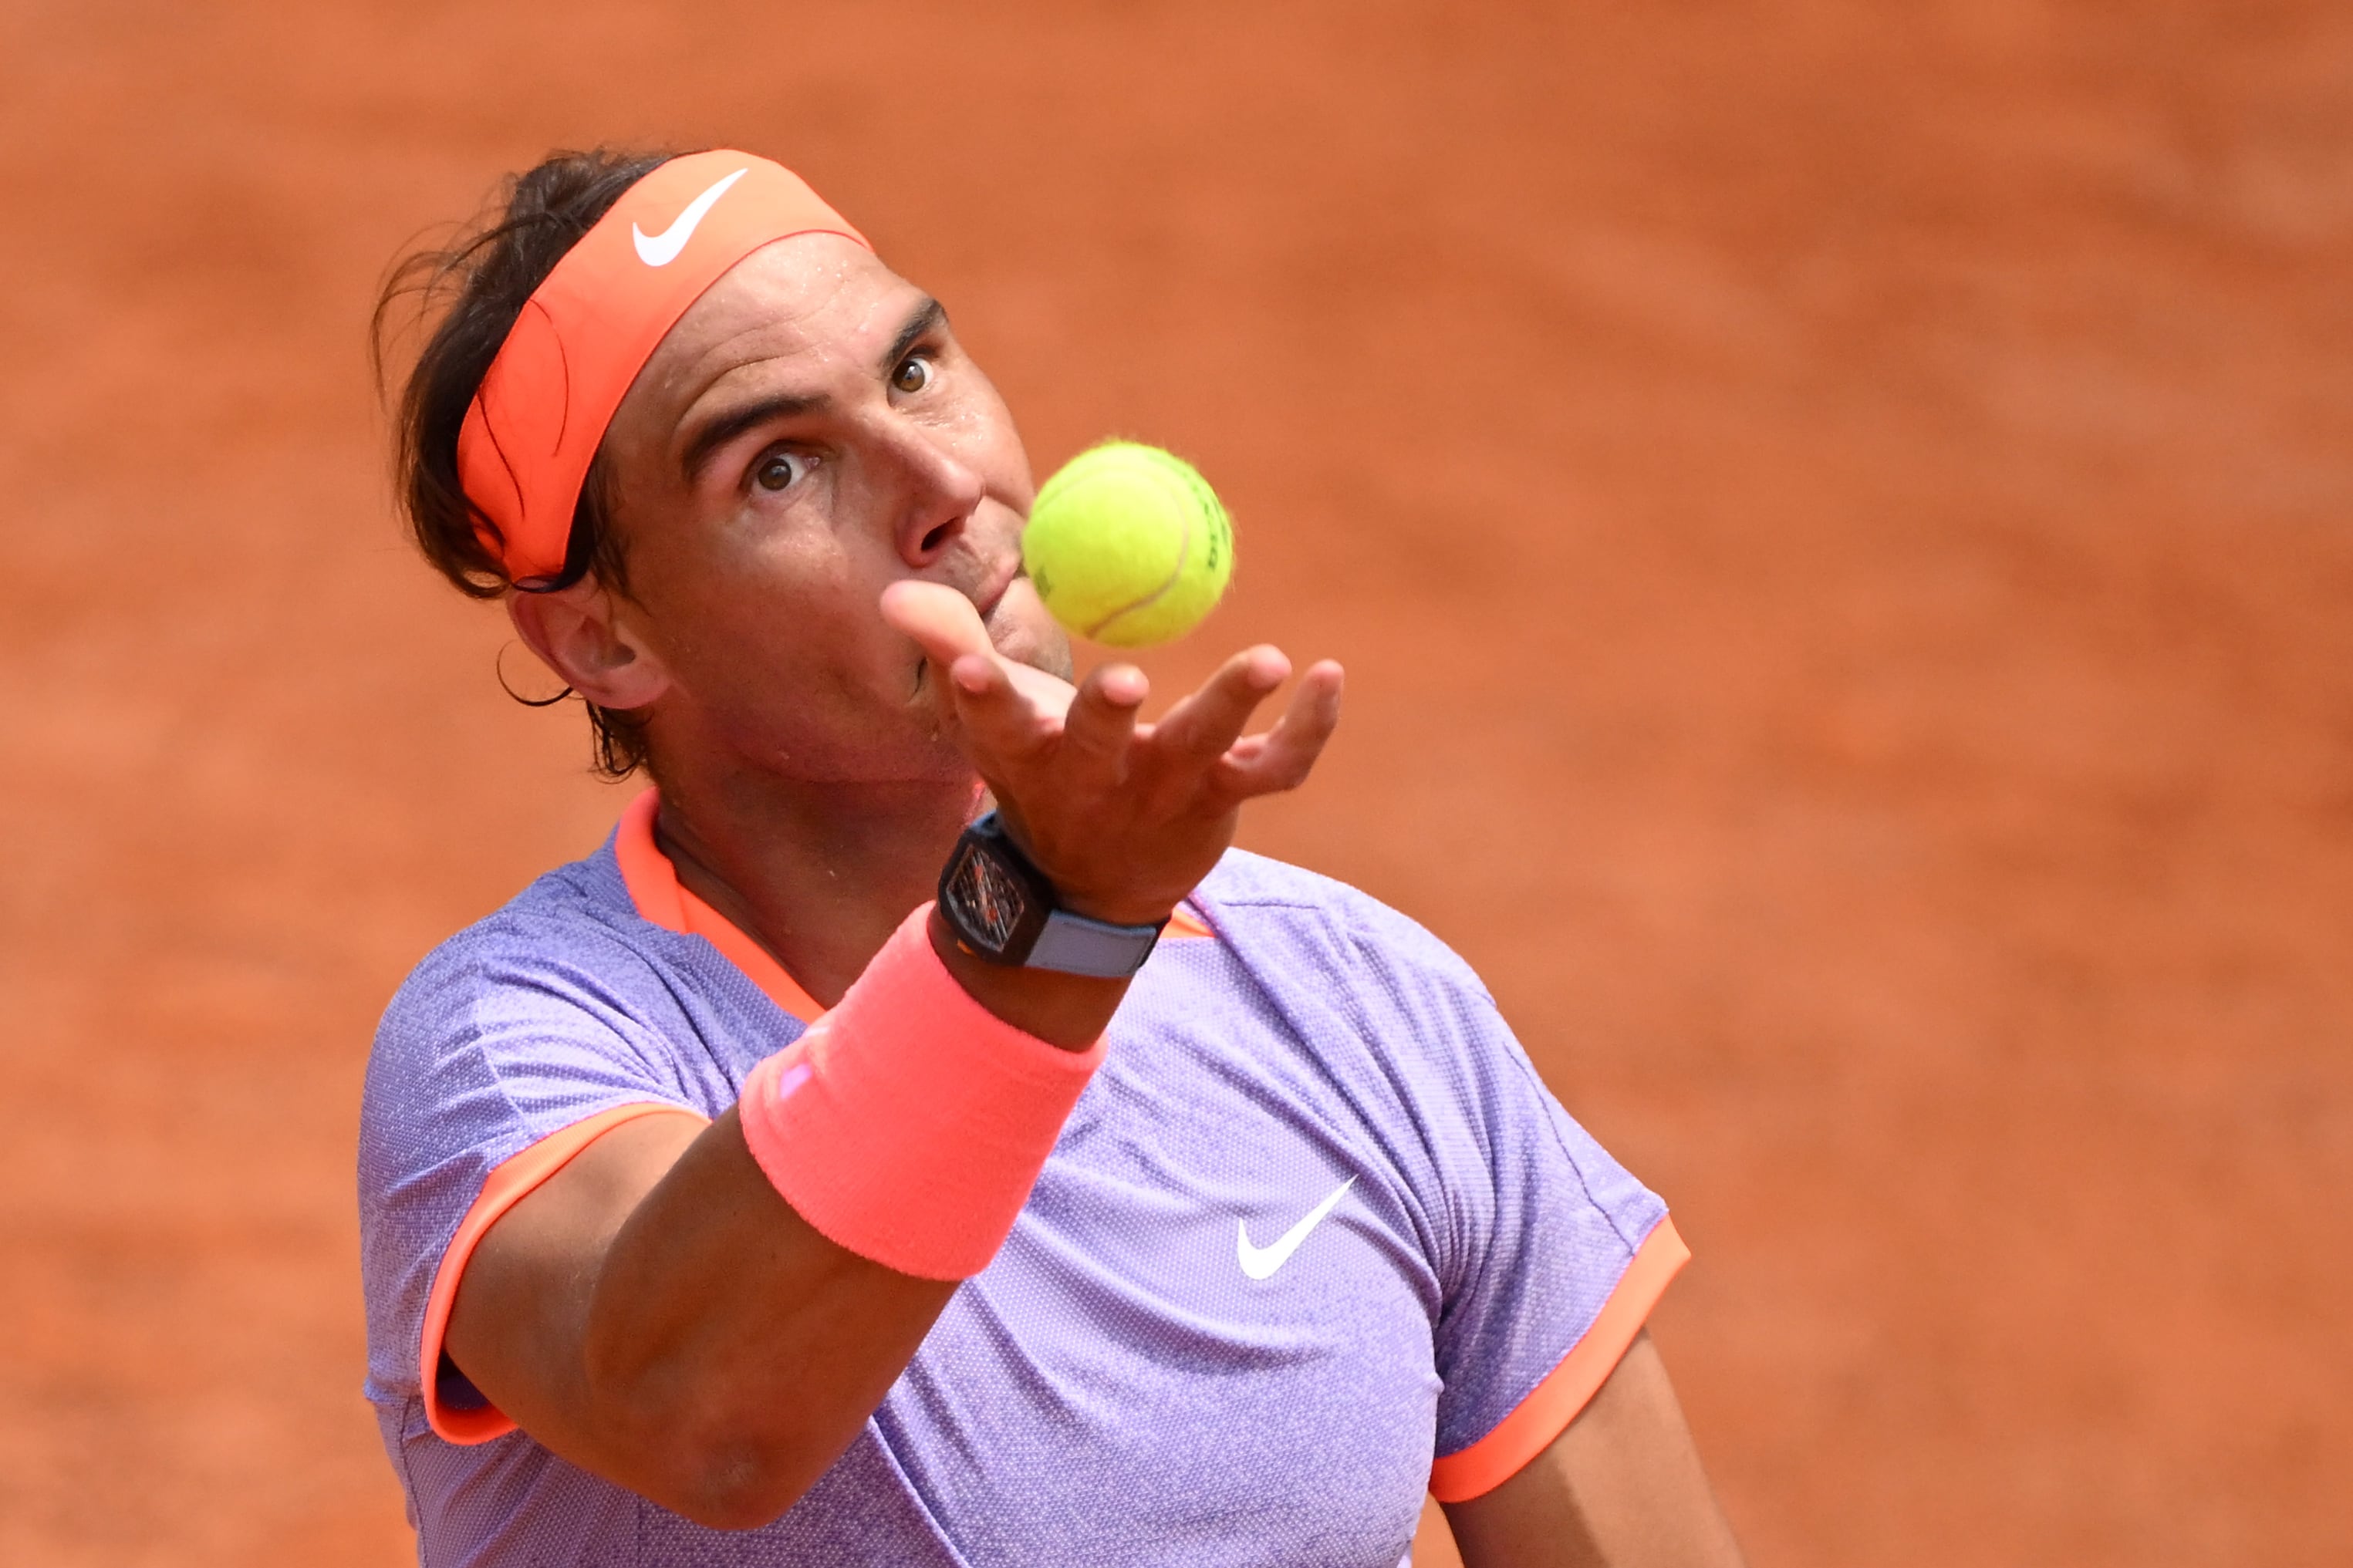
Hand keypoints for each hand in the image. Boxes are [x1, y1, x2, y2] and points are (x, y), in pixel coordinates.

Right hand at [881, 581, 1343, 926]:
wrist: (1092, 888)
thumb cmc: (1039, 775)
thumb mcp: (990, 721)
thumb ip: (952, 648)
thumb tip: (896, 593)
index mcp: (1029, 754)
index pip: (996, 722)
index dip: (981, 694)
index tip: (968, 666)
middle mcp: (1095, 778)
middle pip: (1097, 746)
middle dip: (1104, 717)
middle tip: (1122, 682)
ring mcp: (1165, 792)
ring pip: (1200, 749)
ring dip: (1230, 703)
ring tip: (1270, 660)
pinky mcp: (1223, 799)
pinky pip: (1278, 767)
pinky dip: (1311, 726)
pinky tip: (1328, 674)